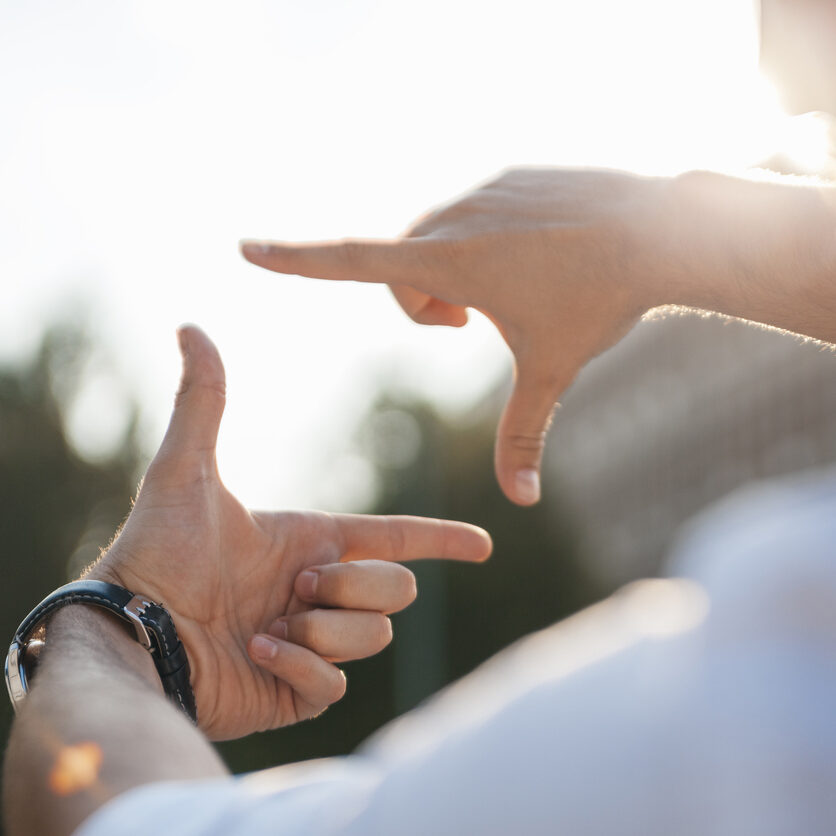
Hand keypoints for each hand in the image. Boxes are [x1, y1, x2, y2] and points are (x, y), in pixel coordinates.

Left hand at [88, 326, 491, 740]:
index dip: (441, 538)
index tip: (483, 545)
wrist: (130, 633)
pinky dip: (300, 666)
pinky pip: (337, 684)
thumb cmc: (157, 551)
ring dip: (323, 627)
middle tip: (291, 588)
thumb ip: (203, 400)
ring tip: (268, 625)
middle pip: (397, 590)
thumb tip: (191, 326)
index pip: (394, 539)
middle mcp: (318, 591)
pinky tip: (256, 653)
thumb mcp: (184, 471)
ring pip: (375, 637)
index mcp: (311, 543)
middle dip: (351, 586)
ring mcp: (312, 643)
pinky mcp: (298, 692)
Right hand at [240, 168, 668, 505]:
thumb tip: (521, 503)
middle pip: (401, 270)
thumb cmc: (599, 300)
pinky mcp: (505, 178)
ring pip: (434, 241)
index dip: (297, 260)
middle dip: (424, 305)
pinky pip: (468, 215)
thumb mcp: (551, 370)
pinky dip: (482, 245)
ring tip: (501, 294)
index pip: (353, 261)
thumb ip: (524, 435)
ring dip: (453, 274)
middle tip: (469, 326)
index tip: (248, 247)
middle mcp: (453, 218)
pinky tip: (533, 257)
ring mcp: (480, 191)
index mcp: (450, 261)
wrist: (660, 229)